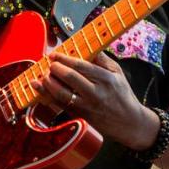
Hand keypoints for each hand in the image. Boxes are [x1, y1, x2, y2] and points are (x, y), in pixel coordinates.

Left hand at [31, 51, 157, 150]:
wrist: (128, 123)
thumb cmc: (122, 95)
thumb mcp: (118, 73)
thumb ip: (102, 59)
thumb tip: (89, 46)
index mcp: (106, 79)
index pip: (81, 66)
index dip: (65, 59)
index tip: (54, 54)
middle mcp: (96, 93)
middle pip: (70, 77)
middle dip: (55, 68)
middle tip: (49, 63)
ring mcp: (87, 106)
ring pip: (62, 93)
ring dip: (48, 82)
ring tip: (44, 74)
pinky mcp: (80, 115)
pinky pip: (60, 104)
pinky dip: (47, 96)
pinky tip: (39, 88)